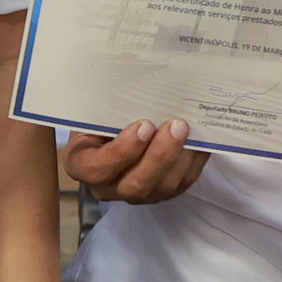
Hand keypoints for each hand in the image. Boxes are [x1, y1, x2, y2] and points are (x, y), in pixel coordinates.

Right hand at [61, 119, 206, 204]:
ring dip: (180, 157)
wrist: (116, 124)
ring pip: (162, 187)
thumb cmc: (102, 114)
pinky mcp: (163, 192)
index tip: (144, 125)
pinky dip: (193, 160)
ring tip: (188, 128)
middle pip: (134, 185)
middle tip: (176, 125)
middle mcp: (107, 187)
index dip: (122, 152)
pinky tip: (199, 139)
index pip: (97, 169)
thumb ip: (109, 107)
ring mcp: (136, 194)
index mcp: (82, 164)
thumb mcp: (96, 109)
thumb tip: (142, 86)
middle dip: (159, 156)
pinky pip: (182, 182)